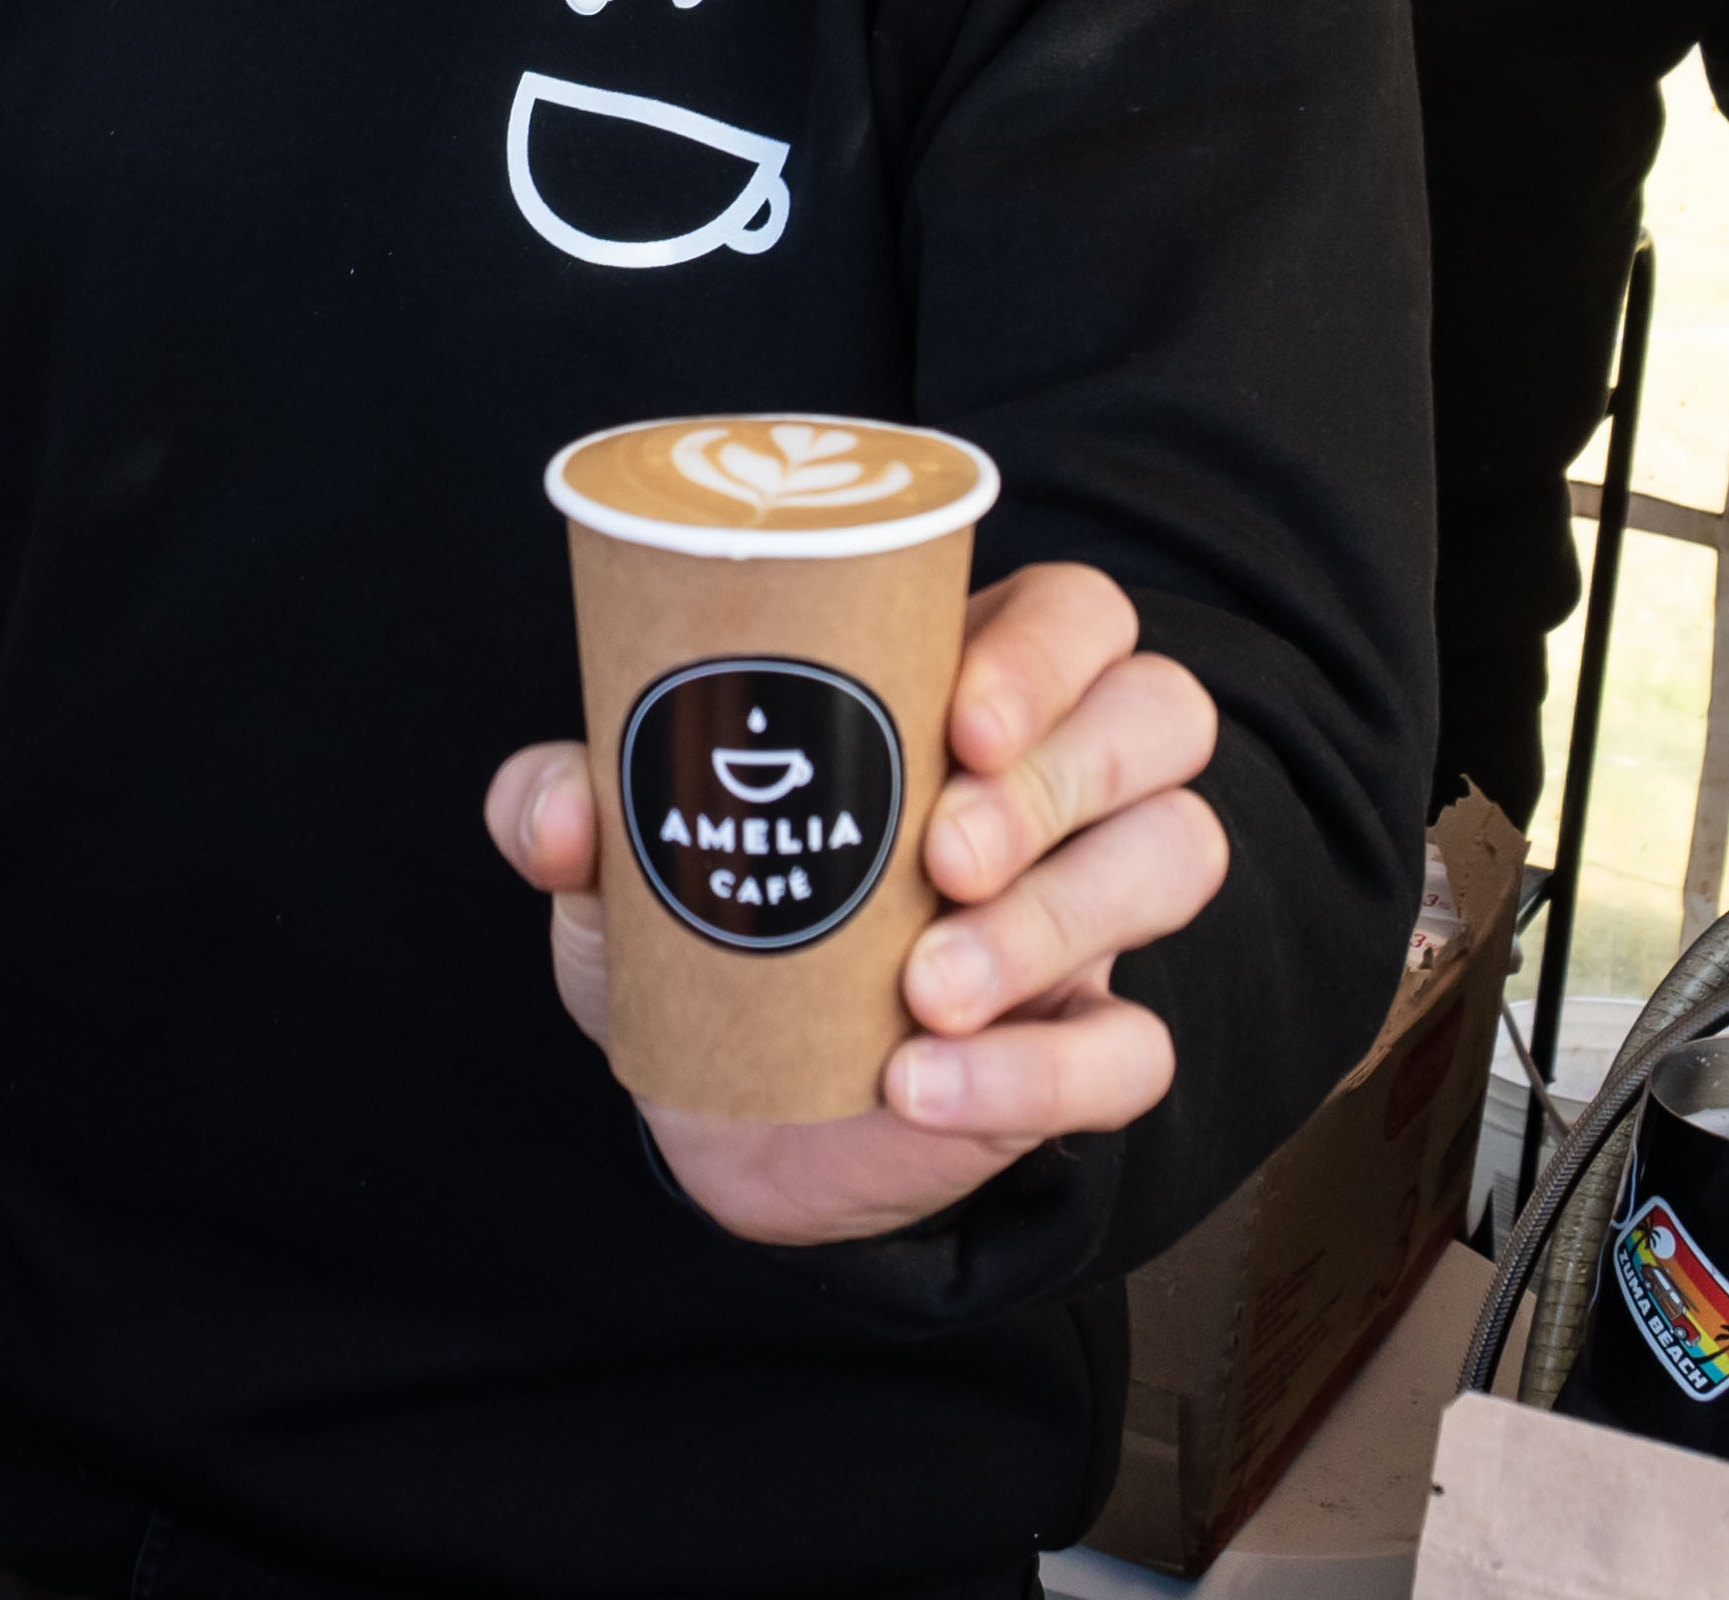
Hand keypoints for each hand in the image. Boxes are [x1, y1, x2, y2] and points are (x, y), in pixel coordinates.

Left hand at [484, 562, 1222, 1245]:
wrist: (715, 1111)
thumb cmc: (694, 932)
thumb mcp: (615, 864)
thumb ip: (564, 809)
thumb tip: (554, 811)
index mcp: (958, 692)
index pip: (1075, 617)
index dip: (1047, 652)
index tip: (957, 721)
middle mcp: (1052, 787)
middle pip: (1160, 717)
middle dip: (1065, 776)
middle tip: (945, 853)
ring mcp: (1086, 918)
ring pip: (1173, 859)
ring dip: (1057, 921)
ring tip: (924, 990)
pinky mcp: (1079, 1050)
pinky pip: (1131, 1052)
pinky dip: (1036, 1073)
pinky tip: (920, 1088)